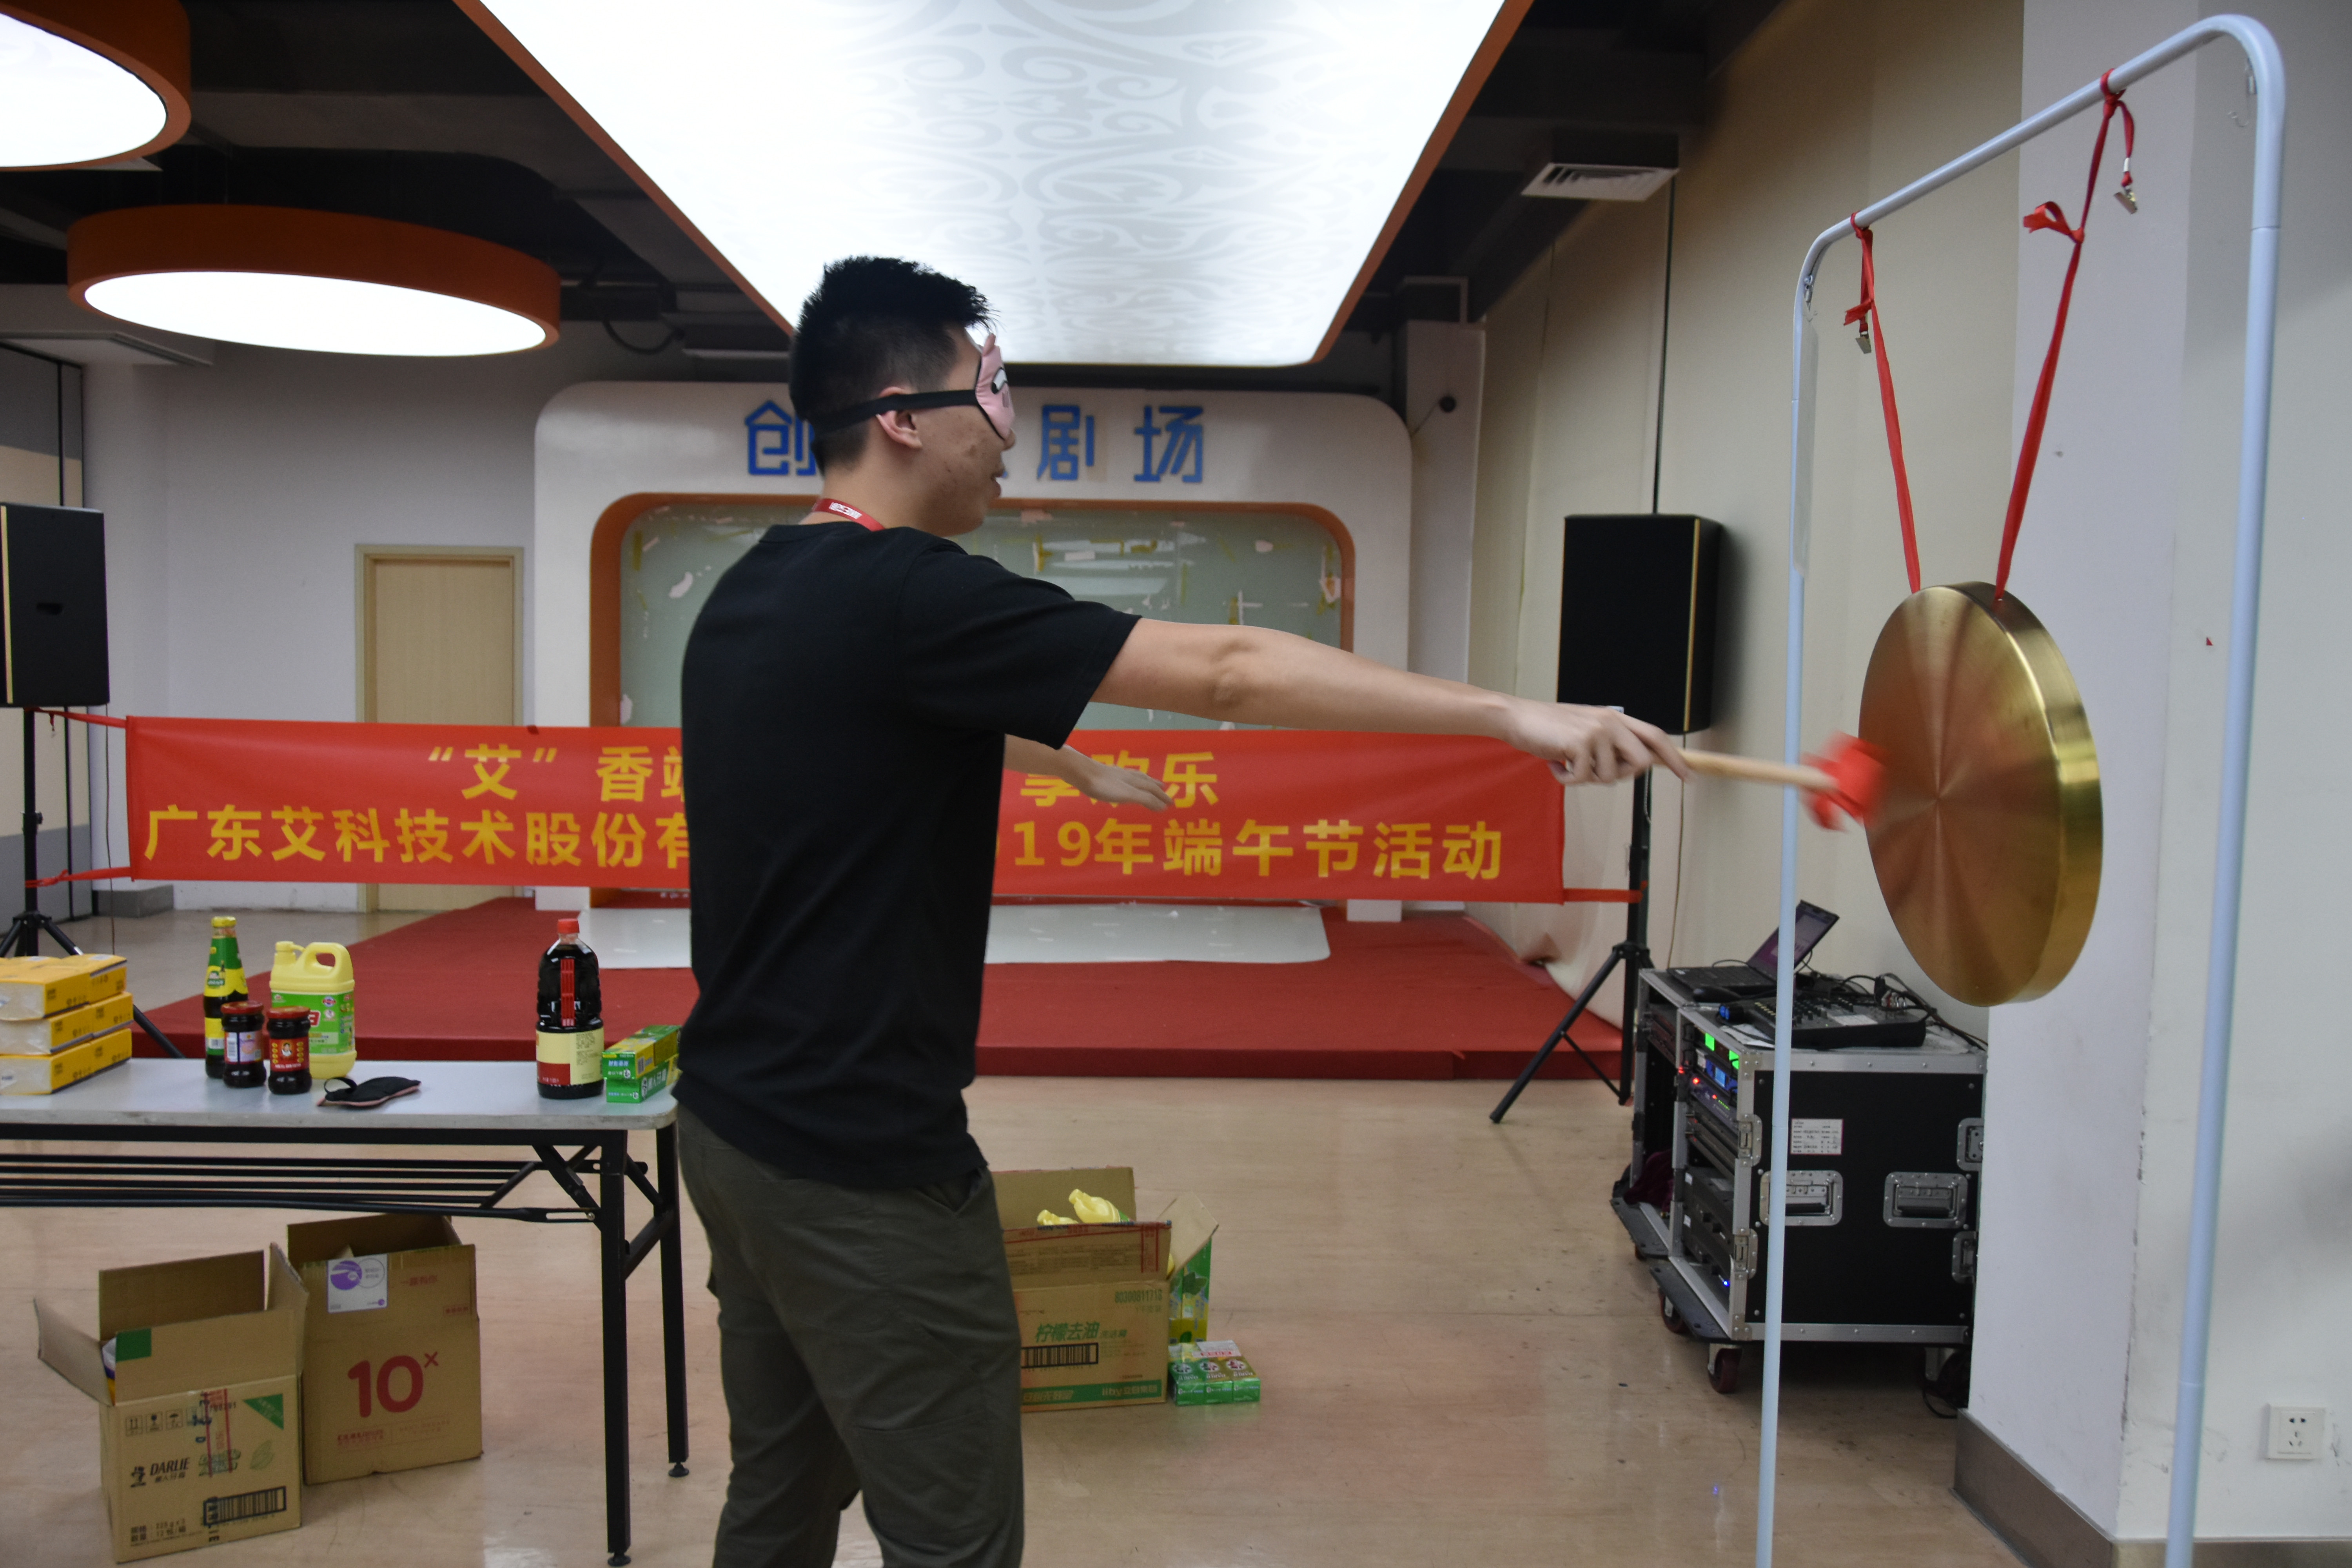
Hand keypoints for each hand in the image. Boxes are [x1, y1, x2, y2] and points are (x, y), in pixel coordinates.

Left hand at [1076, 757, 1171, 811]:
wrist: (1083, 773)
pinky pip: (1124, 778)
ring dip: (1144, 782)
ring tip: (1148, 784)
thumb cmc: (1104, 786)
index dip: (1162, 797)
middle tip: (1164, 789)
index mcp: (1135, 782)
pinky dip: (1130, 780)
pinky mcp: (1106, 775)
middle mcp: (1128, 776)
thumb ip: (1146, 800)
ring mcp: (1117, 775)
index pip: (1152, 790)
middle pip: (1146, 781)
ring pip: (1135, 777)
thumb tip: (1164, 807)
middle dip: (1155, 787)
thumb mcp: (1128, 794)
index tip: (1171, 803)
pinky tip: (1123, 782)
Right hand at [1502, 702, 1688, 784]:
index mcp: (1615, 718)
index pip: (1655, 737)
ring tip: (1567, 761)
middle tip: (1595, 771)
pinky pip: (1583, 779)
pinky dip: (1566, 779)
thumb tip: (1634, 766)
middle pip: (1640, 762)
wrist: (1518, 718)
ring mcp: (1596, 731)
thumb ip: (1611, 743)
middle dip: (1622, 775)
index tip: (1689, 776)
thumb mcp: (1587, 730)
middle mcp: (1611, 722)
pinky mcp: (1579, 743)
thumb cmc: (1549, 728)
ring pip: (1609, 776)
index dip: (1674, 758)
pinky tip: (1555, 763)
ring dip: (1586, 777)